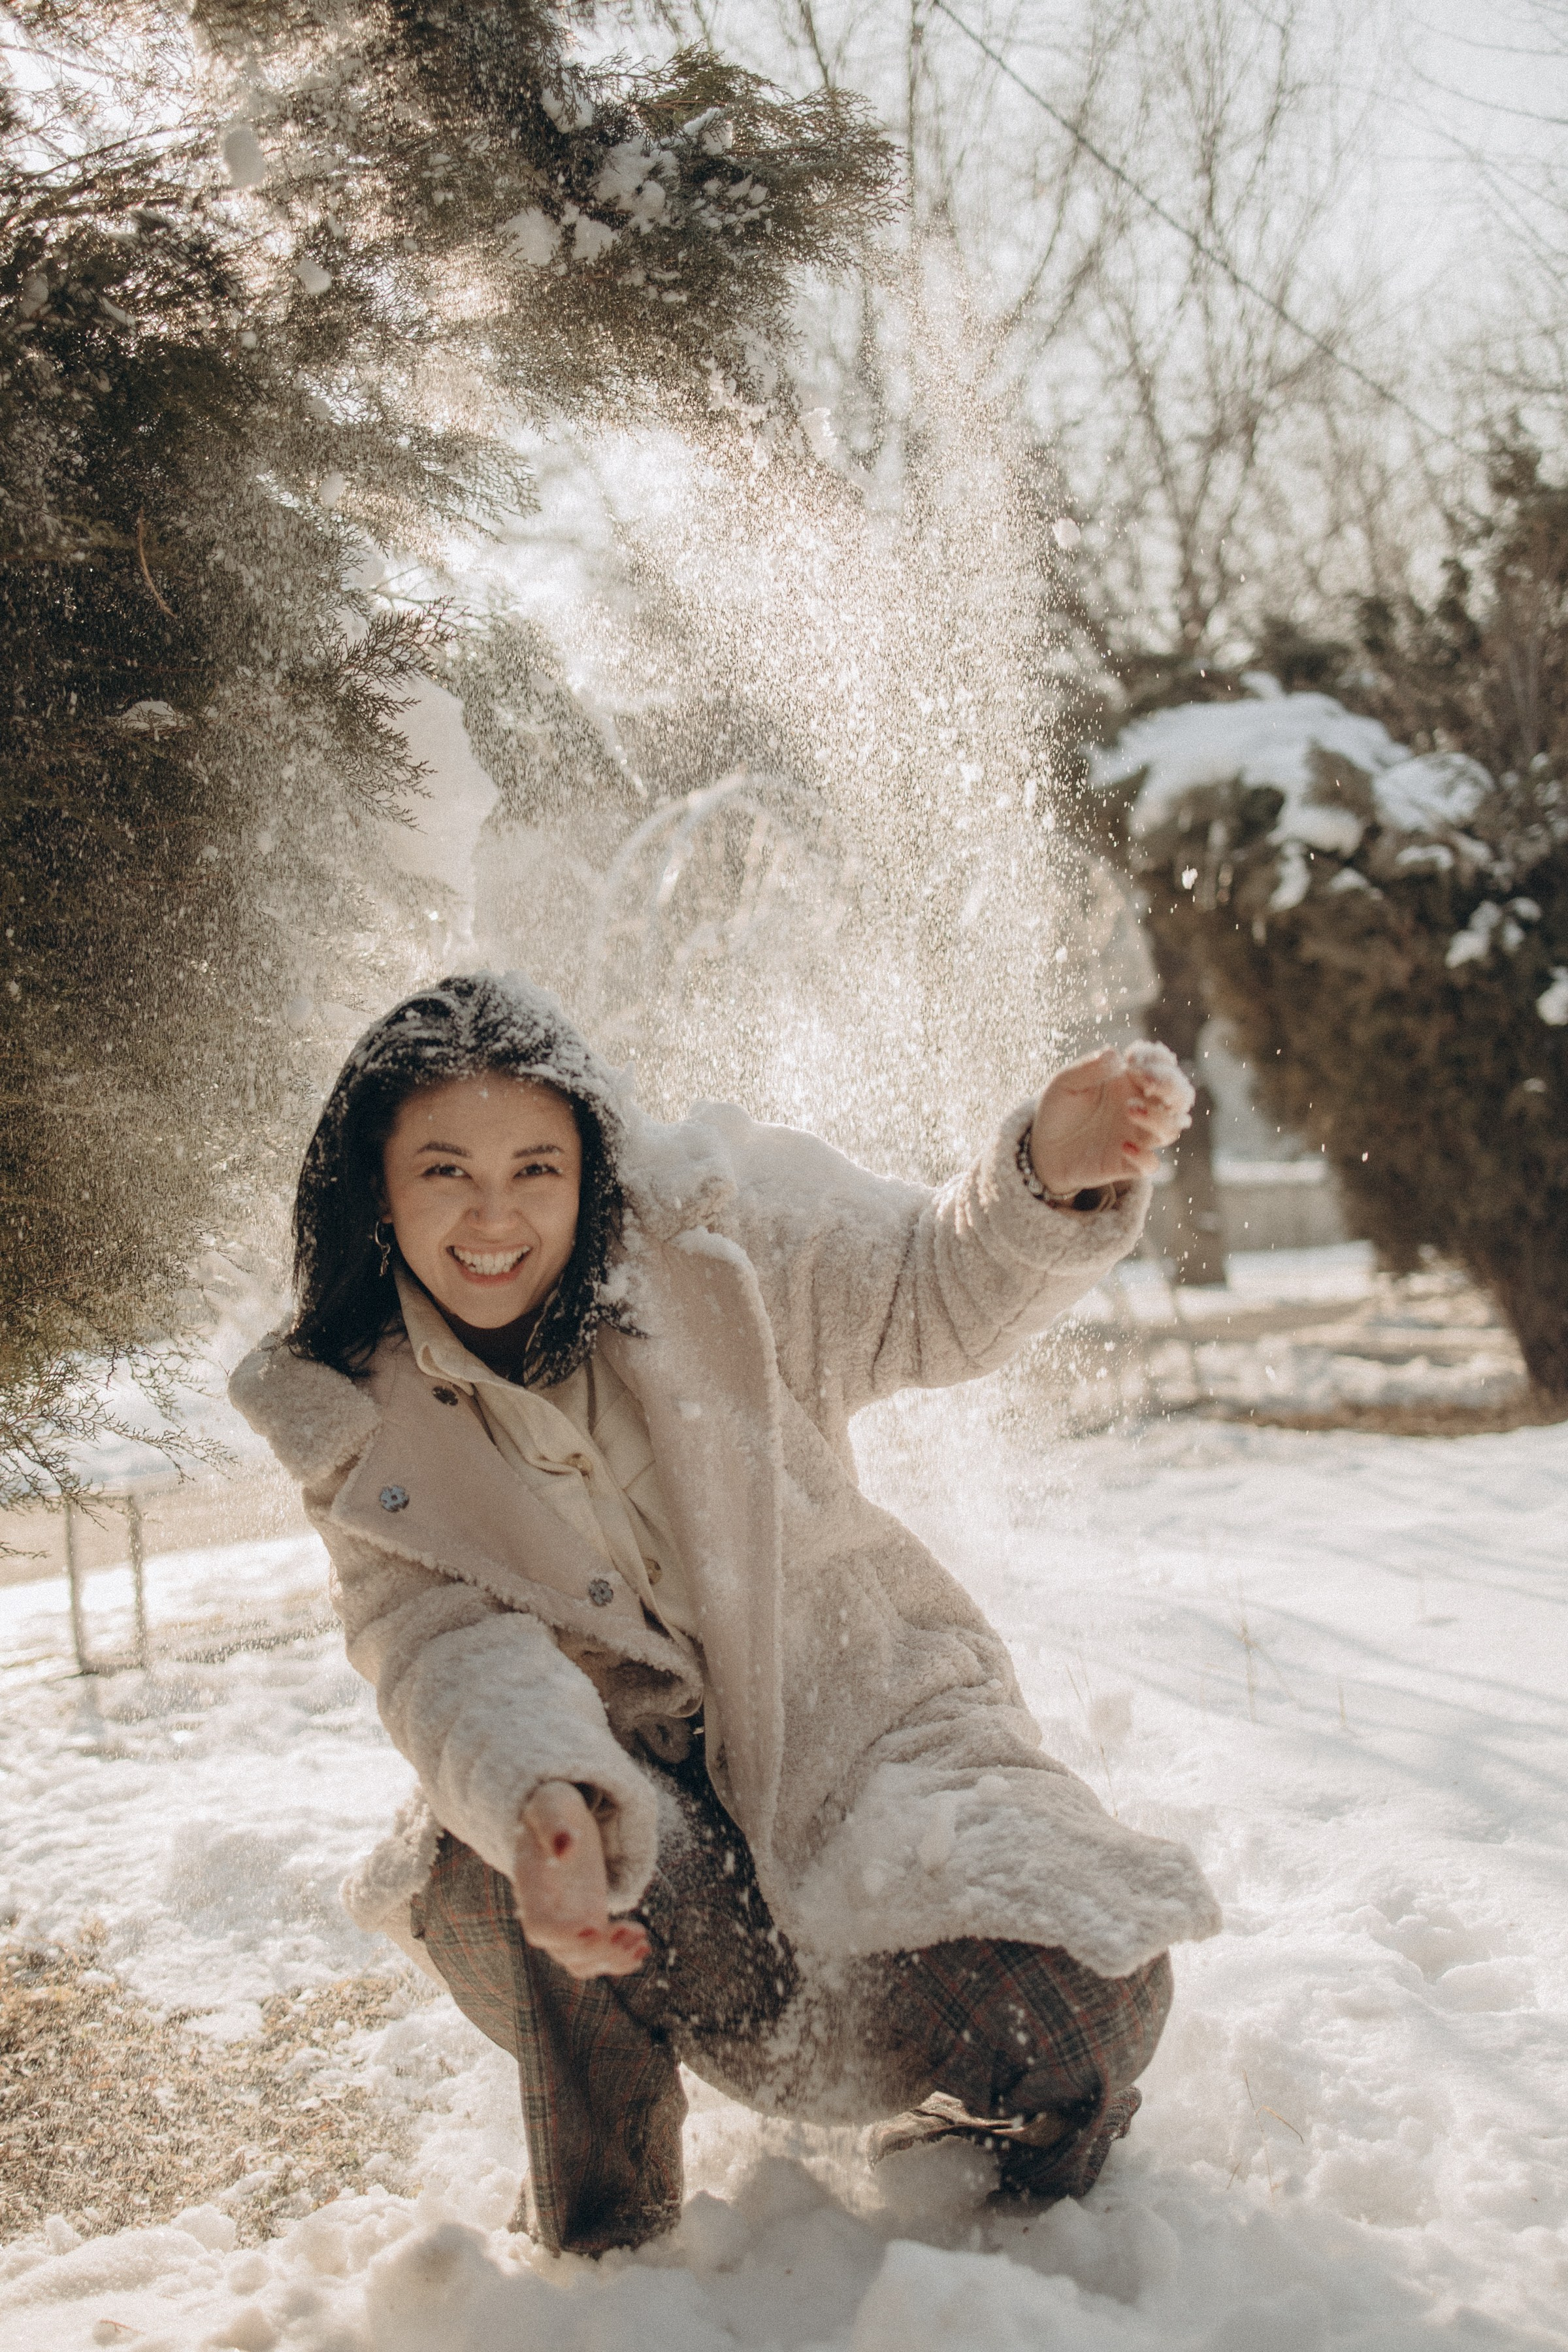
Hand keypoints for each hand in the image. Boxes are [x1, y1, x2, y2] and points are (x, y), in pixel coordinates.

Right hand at [510, 1782, 649, 1979]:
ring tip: (640, 1939)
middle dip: (600, 1953)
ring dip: (613, 1960)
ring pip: (584, 1963)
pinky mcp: (589, 1922)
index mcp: (533, 1888)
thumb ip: (554, 1824)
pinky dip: (622, 1957)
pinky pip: (600, 1954)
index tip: (592, 1929)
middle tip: (631, 1933)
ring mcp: (568, 1922)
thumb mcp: (552, 1805)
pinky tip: (643, 1943)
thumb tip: (565, 1847)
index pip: (540, 1928)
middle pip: (566, 1953)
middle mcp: (547, 1913)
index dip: (564, 1937)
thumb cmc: (552, 1808)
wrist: (560, 1818)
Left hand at [1029, 1044, 1192, 1196]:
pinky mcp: (1129, 1163)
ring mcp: (1138, 1136)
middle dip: (1172, 1086)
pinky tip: (1123, 1146)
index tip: (1132, 1058)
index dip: (1157, 1059)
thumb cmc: (1058, 1110)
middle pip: (1181, 1096)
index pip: (1163, 1065)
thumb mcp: (1065, 1083)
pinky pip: (1151, 1164)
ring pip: (1172, 1128)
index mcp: (1131, 1082)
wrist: (1041, 1149)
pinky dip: (1144, 1156)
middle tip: (1147, 1082)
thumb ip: (1088, 1068)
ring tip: (1130, 1109)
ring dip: (1158, 1117)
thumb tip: (1114, 1054)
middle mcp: (1142, 1107)